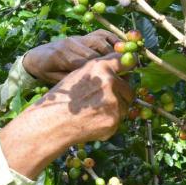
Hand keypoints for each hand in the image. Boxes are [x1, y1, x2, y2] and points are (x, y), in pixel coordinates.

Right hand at [0, 54, 133, 178]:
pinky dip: (109, 124)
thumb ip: (100, 71)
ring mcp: (113, 102)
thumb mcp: (79, 75)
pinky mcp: (114, 120)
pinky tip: (93, 123)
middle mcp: (109, 81)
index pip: (125, 61)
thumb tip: (120, 71)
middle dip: (121, 95)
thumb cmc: (63, 99)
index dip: (130, 64)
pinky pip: (119, 121)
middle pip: (129, 88)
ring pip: (125, 106)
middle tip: (103, 102)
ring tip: (94, 113)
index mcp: (100, 67)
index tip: (132, 67)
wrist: (53, 122)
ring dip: (115, 110)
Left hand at [22, 29, 119, 83]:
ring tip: (126, 63)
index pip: (87, 62)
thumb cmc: (44, 71)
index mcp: (63, 55)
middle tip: (126, 73)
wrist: (35, 56)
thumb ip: (71, 81)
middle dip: (112, 62)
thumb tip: (92, 87)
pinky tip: (122, 49)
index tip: (116, 81)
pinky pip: (101, 34)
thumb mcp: (53, 80)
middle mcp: (72, 43)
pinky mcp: (83, 35)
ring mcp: (78, 37)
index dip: (103, 70)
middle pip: (97, 51)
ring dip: (114, 52)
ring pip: (100, 41)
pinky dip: (113, 40)